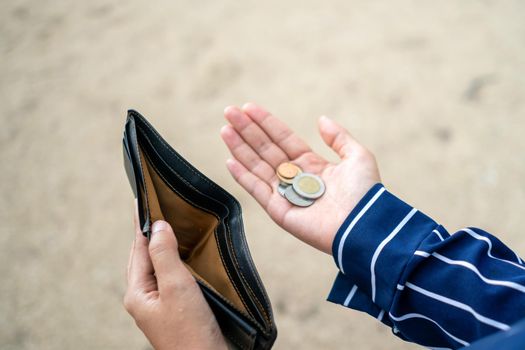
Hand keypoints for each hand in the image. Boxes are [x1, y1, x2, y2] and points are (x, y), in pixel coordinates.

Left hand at [124, 208, 226, 349]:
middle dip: (147, 234)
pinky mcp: (172, 310)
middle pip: (142, 257)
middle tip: (152, 209)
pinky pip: (166, 278)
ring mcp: (156, 306)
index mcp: (137, 293)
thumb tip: (158, 227)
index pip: (139, 248)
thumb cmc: (191, 331)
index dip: (143, 224)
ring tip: (165, 227)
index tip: (141, 201)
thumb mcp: (176, 286)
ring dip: (159, 247)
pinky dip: (170, 262)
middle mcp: (143, 298)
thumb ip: (164, 254)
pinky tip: (180, 258)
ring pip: (154, 268)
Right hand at [221, 103, 380, 253]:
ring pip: (257, 166)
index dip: (266, 123)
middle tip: (229, 111)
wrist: (363, 225)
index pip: (283, 138)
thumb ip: (339, 137)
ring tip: (225, 129)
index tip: (249, 107)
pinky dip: (242, 176)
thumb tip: (321, 119)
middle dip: (247, 130)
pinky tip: (230, 160)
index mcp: (312, 165)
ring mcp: (285, 194)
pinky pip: (257, 190)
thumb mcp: (357, 156)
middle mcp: (296, 178)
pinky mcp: (279, 211)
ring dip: (240, 147)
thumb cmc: (364, 193)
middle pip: (265, 149)